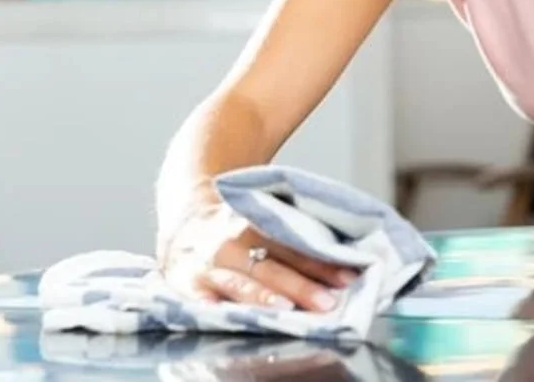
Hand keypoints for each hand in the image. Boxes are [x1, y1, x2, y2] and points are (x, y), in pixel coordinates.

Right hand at [158, 202, 356, 311]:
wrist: (188, 221)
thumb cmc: (242, 227)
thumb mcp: (268, 219)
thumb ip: (299, 234)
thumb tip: (346, 254)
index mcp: (259, 222)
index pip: (295, 245)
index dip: (321, 262)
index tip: (347, 277)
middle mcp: (233, 242)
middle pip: (271, 266)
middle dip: (301, 285)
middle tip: (327, 302)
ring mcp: (209, 263)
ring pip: (239, 282)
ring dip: (263, 297)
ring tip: (287, 309)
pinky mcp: (186, 282)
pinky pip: (199, 296)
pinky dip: (210, 304)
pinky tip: (225, 314)